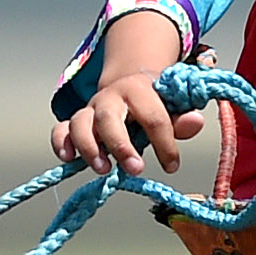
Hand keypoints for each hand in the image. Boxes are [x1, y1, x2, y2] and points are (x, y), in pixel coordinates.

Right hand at [52, 7, 203, 175]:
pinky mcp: (76, 121)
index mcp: (139, 89)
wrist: (130, 84)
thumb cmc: (154, 102)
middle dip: (120, 145)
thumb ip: (182, 118)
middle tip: (136, 168)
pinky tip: (68, 158)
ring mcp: (91, 109)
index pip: (153, 117)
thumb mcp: (173, 106)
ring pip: (79, 122)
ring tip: (103, 169)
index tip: (172, 166)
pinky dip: (61, 142)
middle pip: (108, 117)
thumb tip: (195, 122)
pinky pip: (60, 130)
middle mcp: (110, 97)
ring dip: (88, 146)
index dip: (164, 144)